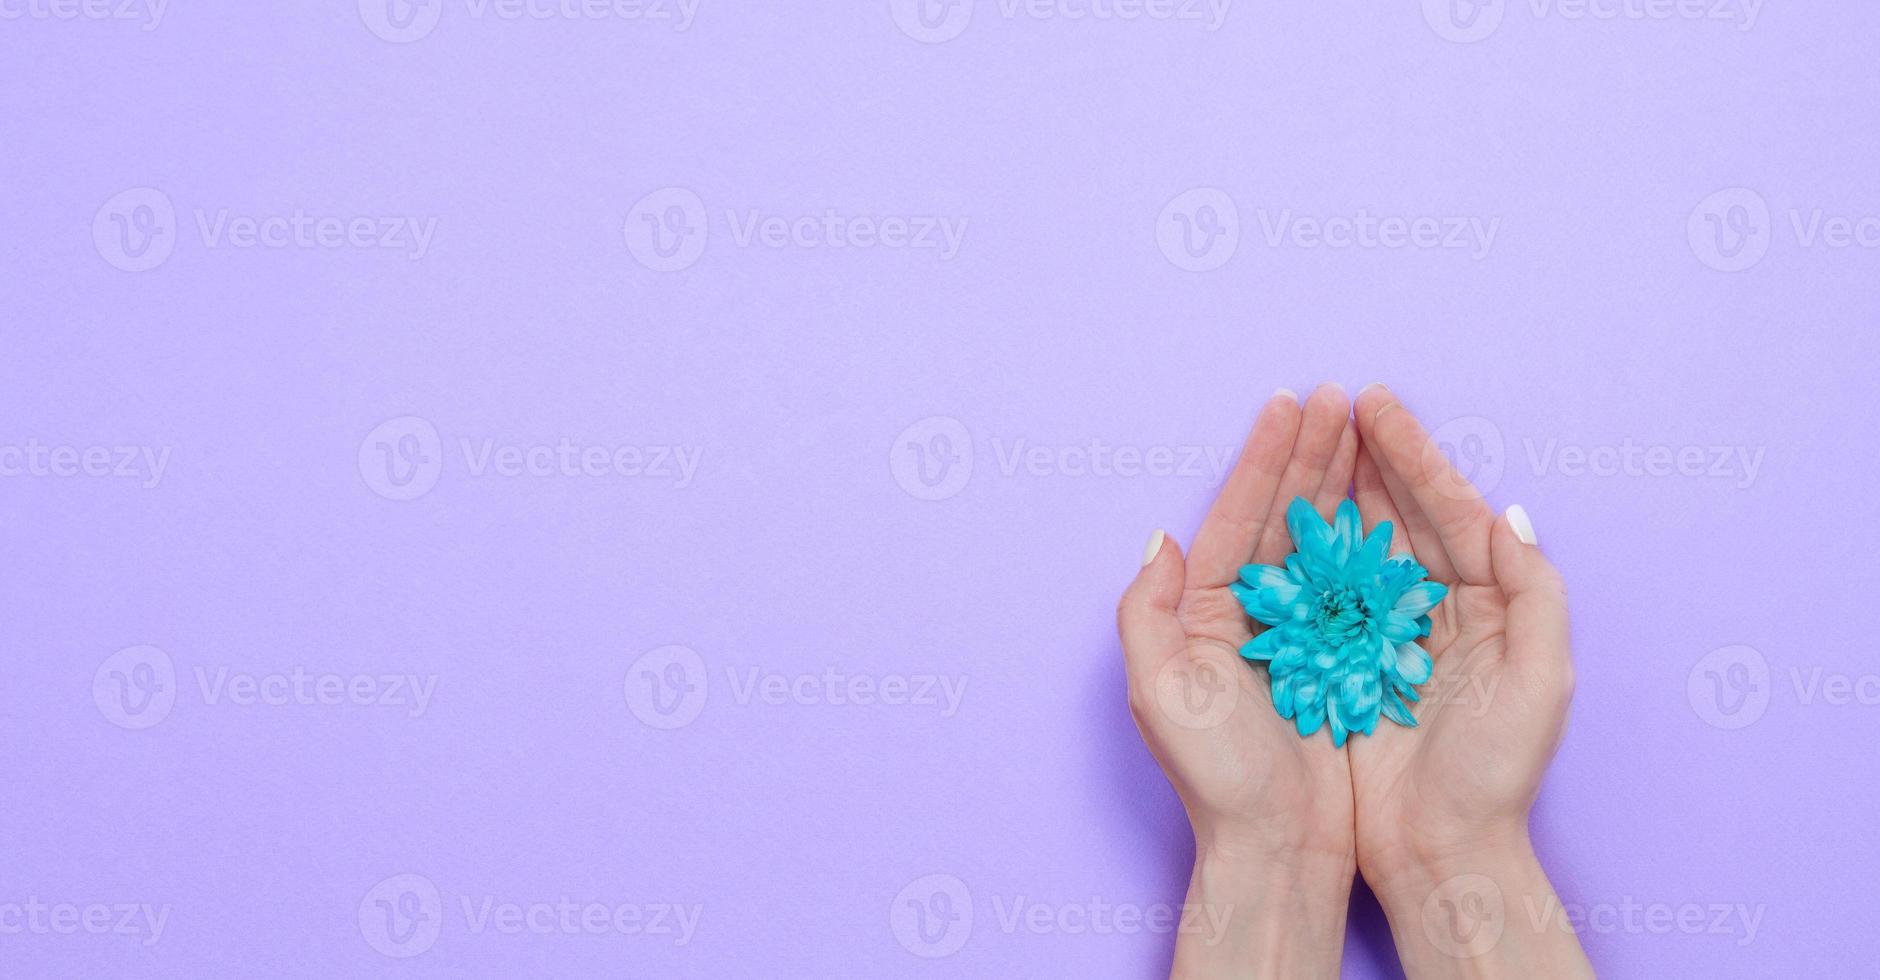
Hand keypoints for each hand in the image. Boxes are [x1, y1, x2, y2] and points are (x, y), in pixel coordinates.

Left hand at [1118, 384, 1359, 977]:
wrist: (1279, 850)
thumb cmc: (1218, 780)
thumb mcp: (1161, 695)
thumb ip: (1147, 614)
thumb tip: (1159, 539)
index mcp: (1203, 613)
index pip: (1235, 516)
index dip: (1262, 459)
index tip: (1288, 404)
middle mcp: (1248, 615)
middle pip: (1281, 515)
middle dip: (1309, 454)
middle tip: (1340, 396)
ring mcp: (1297, 634)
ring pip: (1322, 538)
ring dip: (1342, 481)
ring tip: (1366, 426)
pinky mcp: (1340, 658)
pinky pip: (1356, 583)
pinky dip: (1373, 537)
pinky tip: (1393, 499)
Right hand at [1346, 384, 1591, 976]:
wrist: (1439, 851)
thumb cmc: (1496, 773)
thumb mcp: (1542, 680)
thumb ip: (1536, 591)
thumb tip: (1507, 514)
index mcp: (1489, 603)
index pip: (1450, 509)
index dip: (1414, 454)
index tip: (1375, 404)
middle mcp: (1438, 608)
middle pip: (1402, 513)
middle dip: (1370, 455)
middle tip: (1334, 401)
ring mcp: (1389, 632)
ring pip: (1360, 541)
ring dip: (1337, 488)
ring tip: (1309, 436)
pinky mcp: (1346, 661)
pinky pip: (1325, 592)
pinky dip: (1307, 549)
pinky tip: (1286, 513)